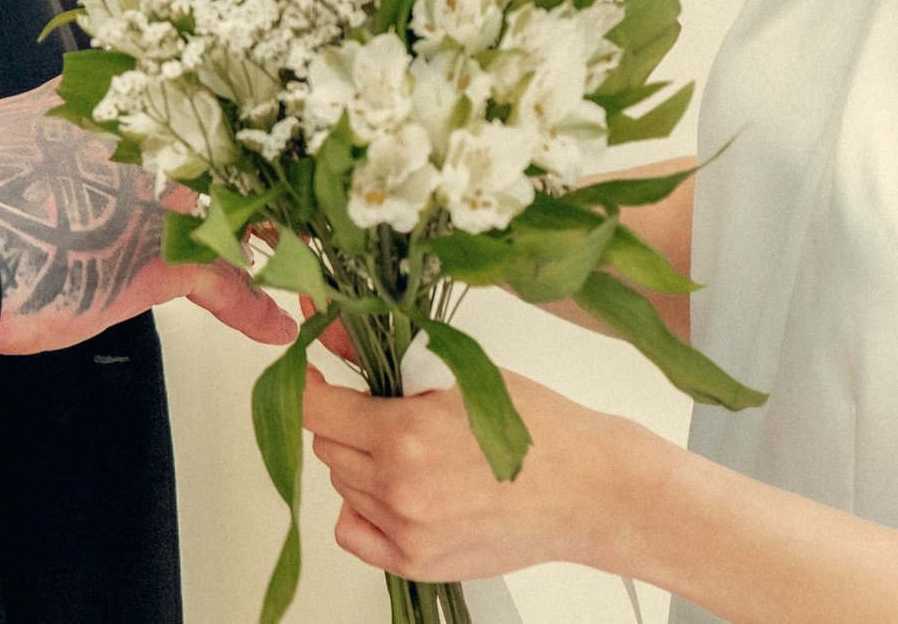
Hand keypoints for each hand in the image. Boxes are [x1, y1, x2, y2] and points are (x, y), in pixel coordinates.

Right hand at [0, 13, 296, 354]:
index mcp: (92, 96)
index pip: (163, 80)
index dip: (193, 101)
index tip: (222, 112)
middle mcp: (140, 136)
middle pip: (218, 140)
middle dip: (247, 166)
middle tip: (275, 190)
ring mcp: (159, 196)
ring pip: (235, 207)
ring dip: (261, 232)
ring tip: (290, 258)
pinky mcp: (161, 259)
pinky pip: (224, 281)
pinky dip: (251, 307)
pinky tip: (276, 328)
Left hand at [300, 365, 670, 582]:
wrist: (588, 490)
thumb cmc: (538, 429)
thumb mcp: (457, 373)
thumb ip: (383, 358)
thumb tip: (334, 333)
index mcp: (404, 436)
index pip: (314, 409)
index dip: (310, 386)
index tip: (316, 379)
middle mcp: (398, 490)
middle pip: (328, 448)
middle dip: (347, 423)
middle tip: (386, 411)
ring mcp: (406, 532)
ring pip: (342, 486)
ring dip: (361, 463)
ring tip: (412, 451)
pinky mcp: (417, 563)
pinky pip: (353, 533)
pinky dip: (362, 510)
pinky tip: (395, 491)